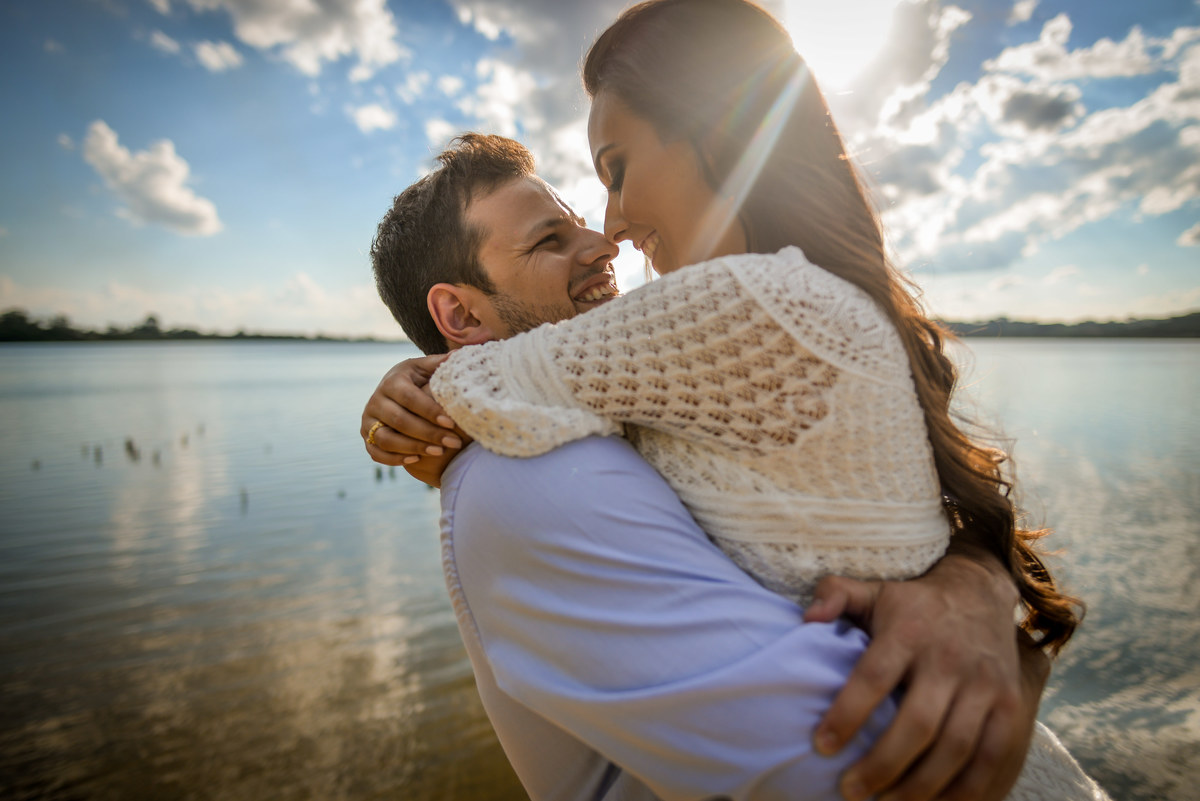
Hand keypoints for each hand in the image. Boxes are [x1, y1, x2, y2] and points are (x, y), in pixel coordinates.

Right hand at [361, 354, 469, 487]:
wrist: (392, 390)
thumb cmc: (416, 378)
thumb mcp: (425, 367)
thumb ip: (440, 363)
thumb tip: (459, 356)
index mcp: (392, 382)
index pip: (410, 398)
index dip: (430, 411)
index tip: (452, 423)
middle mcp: (375, 401)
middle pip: (399, 421)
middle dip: (428, 433)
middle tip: (454, 442)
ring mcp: (368, 420)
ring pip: (386, 439)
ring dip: (413, 447)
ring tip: (439, 452)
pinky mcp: (366, 436)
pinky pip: (376, 452)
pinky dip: (394, 459)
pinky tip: (417, 459)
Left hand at [804, 552, 1037, 800]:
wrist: (980, 594)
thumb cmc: (913, 605)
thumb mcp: (873, 590)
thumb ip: (835, 594)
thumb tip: (808, 617)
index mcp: (909, 632)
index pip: (874, 676)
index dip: (847, 714)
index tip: (822, 745)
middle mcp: (949, 659)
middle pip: (918, 724)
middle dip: (883, 765)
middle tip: (851, 790)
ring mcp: (985, 685)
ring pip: (957, 748)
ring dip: (921, 786)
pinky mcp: (1010, 706)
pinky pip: (993, 757)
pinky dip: (968, 790)